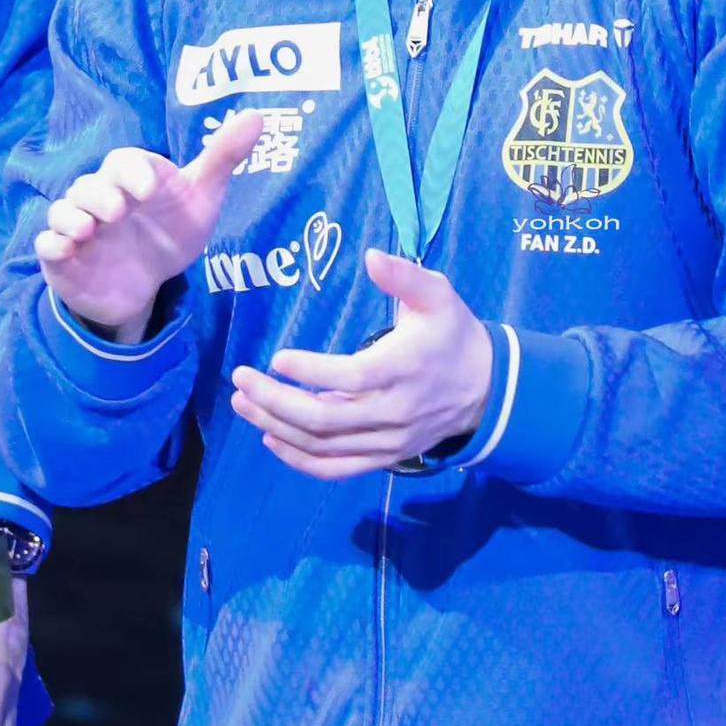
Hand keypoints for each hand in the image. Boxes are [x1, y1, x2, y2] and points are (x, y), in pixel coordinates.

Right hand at [34, 111, 263, 340]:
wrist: (146, 282)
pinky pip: (47, 244)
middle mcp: (101, 197)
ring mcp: (80, 226)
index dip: (133, 171)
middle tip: (119, 212)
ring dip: (72, 217)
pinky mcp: (64, 256)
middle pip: (88, 186)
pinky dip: (53, 244)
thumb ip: (223, 158)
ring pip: (63, 211)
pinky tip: (68, 250)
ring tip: (89, 229)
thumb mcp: (201, 197)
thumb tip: (257, 117)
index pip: (124, 161)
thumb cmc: (171, 230)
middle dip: (101, 196)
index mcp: (131, 177)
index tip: (150, 188)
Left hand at [230, 249, 493, 479]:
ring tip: (242, 404)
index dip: (311, 372)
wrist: (486, 389)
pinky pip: (336, 468)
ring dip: (276, 426)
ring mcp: (388, 441)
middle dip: (274, 401)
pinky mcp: (384, 458)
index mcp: (405, 368)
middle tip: (240, 379)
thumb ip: (404, 276)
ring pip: (323, 445)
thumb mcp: (438, 295)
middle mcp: (394, 411)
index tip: (277, 358)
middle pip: (324, 417)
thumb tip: (370, 256)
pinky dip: (299, 460)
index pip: (352, 377)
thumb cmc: (453, 334)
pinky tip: (270, 438)